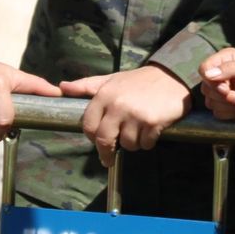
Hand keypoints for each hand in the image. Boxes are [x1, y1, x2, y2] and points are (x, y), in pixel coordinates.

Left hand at [61, 64, 191, 163]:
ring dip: (132, 143)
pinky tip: (151, 130)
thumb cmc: (139, 80)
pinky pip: (145, 144)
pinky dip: (148, 142)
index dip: (92, 136)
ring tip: (138, 131)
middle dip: (106, 153)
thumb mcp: (112, 80)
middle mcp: (118, 105)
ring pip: (127, 144)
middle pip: (104, 140)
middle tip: (109, 158)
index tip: (97, 141)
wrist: (173, 75)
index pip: (89, 125)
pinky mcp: (153, 123)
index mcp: (105, 95)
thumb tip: (62, 87)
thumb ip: (86, 85)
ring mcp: (135, 115)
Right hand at [198, 48, 234, 118]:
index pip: (204, 69)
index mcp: (225, 59)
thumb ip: (231, 68)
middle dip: (225, 97)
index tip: (227, 88)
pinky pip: (217, 112)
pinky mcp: (226, 103)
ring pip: (210, 102)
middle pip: (206, 88)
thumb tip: (208, 74)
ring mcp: (223, 88)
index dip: (212, 82)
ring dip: (230, 105)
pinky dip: (231, 113)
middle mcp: (221, 72)